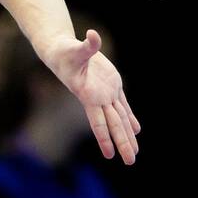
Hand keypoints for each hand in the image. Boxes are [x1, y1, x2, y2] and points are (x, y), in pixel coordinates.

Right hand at [45, 29, 141, 164]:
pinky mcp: (111, 85)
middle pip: (113, 124)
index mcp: (88, 95)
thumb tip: (93, 35)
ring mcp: (106, 93)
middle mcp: (98, 98)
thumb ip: (88, 45)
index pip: (98, 121)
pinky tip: (136, 129)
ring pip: (120, 117)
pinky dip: (130, 118)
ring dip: (127, 134)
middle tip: (130, 162)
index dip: (104, 137)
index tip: (110, 155)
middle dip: (122, 142)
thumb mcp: (75, 48)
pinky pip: (122, 105)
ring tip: (135, 152)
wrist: (62, 52)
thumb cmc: (65, 52)